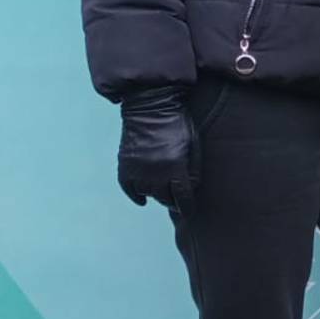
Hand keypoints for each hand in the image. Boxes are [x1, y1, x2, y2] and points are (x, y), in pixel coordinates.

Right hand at [117, 86, 199, 209]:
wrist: (150, 105)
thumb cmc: (178, 123)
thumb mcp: (194, 144)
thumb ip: (194, 169)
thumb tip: (191, 189)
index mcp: (174, 166)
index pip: (182, 197)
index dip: (187, 207)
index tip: (189, 213)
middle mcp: (154, 171)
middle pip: (164, 198)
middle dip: (173, 200)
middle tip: (177, 199)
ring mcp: (137, 168)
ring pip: (148, 193)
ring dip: (157, 194)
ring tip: (163, 191)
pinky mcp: (125, 164)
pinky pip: (128, 188)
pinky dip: (135, 195)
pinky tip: (143, 200)